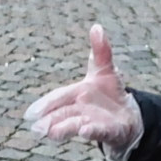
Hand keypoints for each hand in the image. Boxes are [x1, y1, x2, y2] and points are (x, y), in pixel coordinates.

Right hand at [23, 24, 143, 152]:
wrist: (128, 114)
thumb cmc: (110, 93)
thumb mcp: (105, 70)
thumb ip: (101, 51)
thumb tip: (96, 26)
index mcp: (76, 94)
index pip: (58, 98)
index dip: (45, 104)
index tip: (31, 113)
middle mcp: (80, 110)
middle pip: (61, 114)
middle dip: (49, 121)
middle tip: (36, 129)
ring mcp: (93, 121)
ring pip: (74, 125)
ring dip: (63, 129)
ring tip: (52, 133)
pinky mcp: (108, 131)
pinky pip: (98, 132)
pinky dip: (91, 132)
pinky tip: (84, 132)